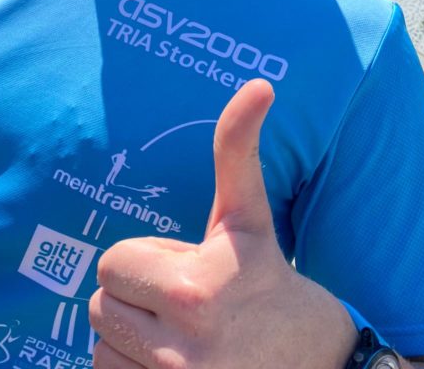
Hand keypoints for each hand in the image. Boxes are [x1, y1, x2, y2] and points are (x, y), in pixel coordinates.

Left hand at [90, 79, 356, 368]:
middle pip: (100, 306)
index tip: (185, 267)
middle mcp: (182, 349)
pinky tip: (171, 366)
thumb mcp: (249, 218)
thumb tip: (259, 83)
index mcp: (195, 288)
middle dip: (133, 299)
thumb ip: (238, 149)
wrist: (323, 367)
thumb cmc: (273, 284)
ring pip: (102, 350)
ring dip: (131, 341)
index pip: (112, 262)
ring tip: (179, 337)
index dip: (144, 260)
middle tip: (180, 303)